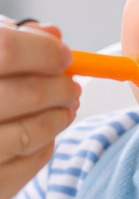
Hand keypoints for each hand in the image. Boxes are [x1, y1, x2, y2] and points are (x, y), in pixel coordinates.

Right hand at [0, 22, 78, 198]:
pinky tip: (42, 132)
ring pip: (30, 134)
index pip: (7, 50)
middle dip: (60, 87)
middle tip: (71, 86)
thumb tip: (51, 35)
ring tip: (64, 107)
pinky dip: (45, 144)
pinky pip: (27, 163)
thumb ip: (5, 41)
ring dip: (58, 118)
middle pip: (27, 93)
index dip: (44, 51)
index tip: (64, 55)